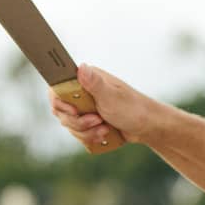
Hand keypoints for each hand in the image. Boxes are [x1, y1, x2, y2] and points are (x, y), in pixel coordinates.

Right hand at [47, 64, 164, 148]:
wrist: (146, 126)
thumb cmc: (131, 108)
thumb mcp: (111, 96)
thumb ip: (94, 83)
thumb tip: (81, 67)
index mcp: (85, 80)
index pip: (57, 90)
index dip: (61, 103)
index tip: (75, 111)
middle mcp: (81, 92)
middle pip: (61, 111)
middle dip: (78, 122)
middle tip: (97, 120)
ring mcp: (84, 108)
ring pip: (69, 125)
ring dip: (86, 132)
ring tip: (105, 129)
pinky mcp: (87, 122)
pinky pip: (77, 134)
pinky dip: (89, 137)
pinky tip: (104, 134)